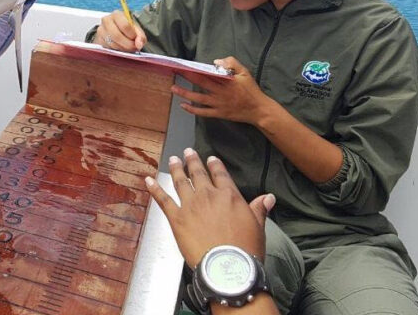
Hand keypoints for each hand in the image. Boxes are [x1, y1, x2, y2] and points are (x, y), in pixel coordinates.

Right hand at [93, 10, 144, 51]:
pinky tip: (122, 47)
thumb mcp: (136, 28)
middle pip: (117, 35)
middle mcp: (106, 20)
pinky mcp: (99, 40)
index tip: (136, 39)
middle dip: (128, 44)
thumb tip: (139, 44)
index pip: (125, 25)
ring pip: (113, 43)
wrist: (116, 28)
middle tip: (134, 47)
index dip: (132, 35)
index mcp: (117, 14)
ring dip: (123, 48)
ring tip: (129, 47)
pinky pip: (109, 48)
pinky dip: (117, 50)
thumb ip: (140, 35)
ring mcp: (101, 30)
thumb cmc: (127, 27)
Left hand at [145, 149, 273, 268]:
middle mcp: (208, 195)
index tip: (210, 158)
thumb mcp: (258, 226)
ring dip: (176, 169)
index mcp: (229, 195)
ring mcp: (190, 205)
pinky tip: (148, 180)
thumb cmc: (245, 249)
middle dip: (192, 161)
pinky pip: (163, 199)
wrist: (227, 266)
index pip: (220, 174)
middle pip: (198, 173)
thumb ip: (259, 209)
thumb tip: (268, 197)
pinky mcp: (176, 218)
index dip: (214, 165)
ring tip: (173, 159)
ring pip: (180, 181)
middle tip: (187, 151)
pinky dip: (154, 189)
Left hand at [173, 57, 278, 124]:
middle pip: (200, 83)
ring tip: (173, 88)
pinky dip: (192, 109)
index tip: (185, 64)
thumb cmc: (252, 90)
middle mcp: (220, 92)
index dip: (195, 68)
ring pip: (198, 98)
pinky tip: (183, 105)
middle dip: (187, 76)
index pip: (208, 72)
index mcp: (226, 81)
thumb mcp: (245, 73)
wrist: (258, 110)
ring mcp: (218, 104)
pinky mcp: (218, 113)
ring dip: (185, 93)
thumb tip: (216, 62)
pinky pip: (203, 112)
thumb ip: (232, 64)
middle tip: (175, 72)